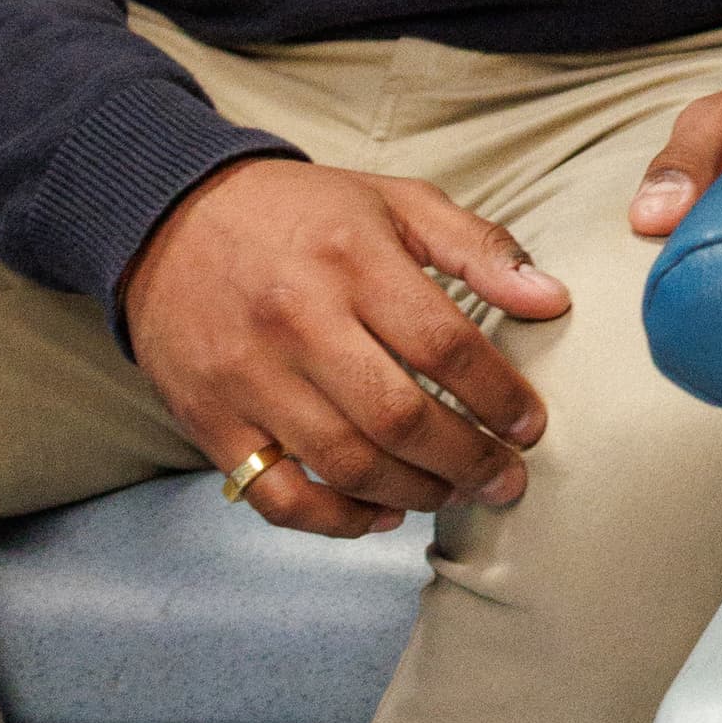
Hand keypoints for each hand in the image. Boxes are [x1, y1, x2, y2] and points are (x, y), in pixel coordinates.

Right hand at [123, 164, 569, 537]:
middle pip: (398, 416)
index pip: (444, 344)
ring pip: (344, 463)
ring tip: (455, 494)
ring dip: (414, 493)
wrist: (168, 220)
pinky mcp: (210, 421)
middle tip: (506, 480)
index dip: (498, 395)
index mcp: (351, 259)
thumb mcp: (394, 201)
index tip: (530, 426)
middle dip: (466, 460)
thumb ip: (478, 247)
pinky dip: (334, 520)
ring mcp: (248, 377)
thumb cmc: (301, 213)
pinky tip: (380, 514)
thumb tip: (552, 299)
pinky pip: (277, 495)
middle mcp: (297, 321)